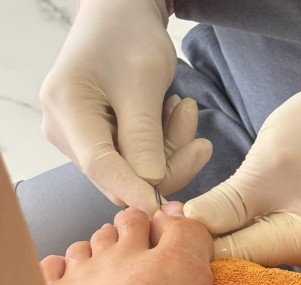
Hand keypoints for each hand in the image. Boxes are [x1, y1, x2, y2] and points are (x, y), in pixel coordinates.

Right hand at [40, 0, 211, 213]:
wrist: (122, 13)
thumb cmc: (128, 34)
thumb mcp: (144, 80)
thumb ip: (145, 136)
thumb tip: (150, 185)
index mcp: (66, 107)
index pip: (101, 166)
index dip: (134, 189)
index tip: (163, 208)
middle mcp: (64, 129)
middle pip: (118, 176)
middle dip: (164, 163)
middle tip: (195, 129)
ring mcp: (79, 138)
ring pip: (133, 171)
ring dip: (169, 150)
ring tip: (185, 109)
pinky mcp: (98, 141)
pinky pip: (136, 161)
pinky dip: (162, 145)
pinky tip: (174, 114)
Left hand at [183, 39, 300, 267]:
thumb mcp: (265, 164)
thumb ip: (225, 203)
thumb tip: (181, 227)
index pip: (234, 256)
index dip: (193, 243)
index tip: (160, 223)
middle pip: (238, 260)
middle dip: (201, 241)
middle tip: (163, 218)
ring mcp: (300, 246)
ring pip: (242, 249)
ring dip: (212, 232)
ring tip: (179, 213)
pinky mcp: (292, 233)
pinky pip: (251, 237)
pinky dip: (228, 225)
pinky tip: (207, 212)